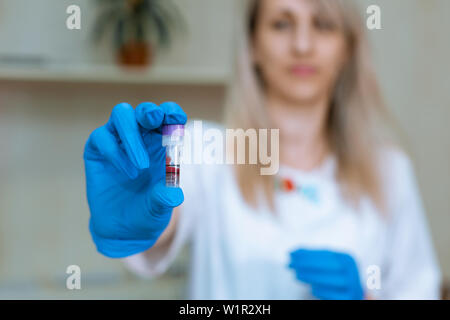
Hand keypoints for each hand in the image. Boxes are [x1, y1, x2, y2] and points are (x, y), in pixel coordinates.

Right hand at [83, 101, 186, 257]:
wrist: (125, 229)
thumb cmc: (149, 211)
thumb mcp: (161, 206)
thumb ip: (165, 197)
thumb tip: (174, 194)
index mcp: (163, 142)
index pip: (168, 117)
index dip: (172, 112)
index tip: (177, 118)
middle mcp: (141, 136)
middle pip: (144, 111)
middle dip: (150, 112)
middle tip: (154, 121)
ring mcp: (118, 140)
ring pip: (122, 115)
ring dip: (132, 134)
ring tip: (141, 166)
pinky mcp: (97, 149)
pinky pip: (102, 137)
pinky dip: (115, 153)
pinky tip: (128, 173)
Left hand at [288, 249, 363, 299]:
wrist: (352, 292)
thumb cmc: (334, 275)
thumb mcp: (327, 263)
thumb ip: (311, 257)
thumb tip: (292, 252)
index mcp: (346, 258)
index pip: (326, 253)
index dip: (308, 253)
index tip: (291, 253)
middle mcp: (352, 270)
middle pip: (331, 265)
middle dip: (309, 264)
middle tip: (291, 264)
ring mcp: (353, 285)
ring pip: (334, 280)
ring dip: (314, 277)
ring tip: (297, 275)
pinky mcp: (350, 298)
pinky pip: (337, 295)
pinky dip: (324, 292)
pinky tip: (312, 289)